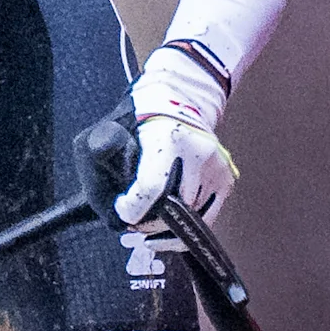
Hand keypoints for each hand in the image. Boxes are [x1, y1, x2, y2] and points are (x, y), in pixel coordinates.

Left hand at [118, 48, 236, 226]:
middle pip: (173, 208)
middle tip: (131, 223)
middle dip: (147, 222)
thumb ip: (102, 163)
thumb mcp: (108, 133)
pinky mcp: (227, 179)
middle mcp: (200, 153)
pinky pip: (208, 216)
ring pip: (191, 216)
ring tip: (146, 224)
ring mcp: (218, 167)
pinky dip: (186, 226)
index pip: (152, 188)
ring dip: (166, 227)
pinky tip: (167, 229)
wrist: (178, 101)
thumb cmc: (137, 121)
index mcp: (169, 138)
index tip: (121, 209)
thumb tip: (112, 209)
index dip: (132, 208)